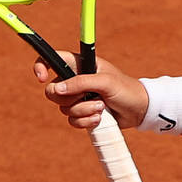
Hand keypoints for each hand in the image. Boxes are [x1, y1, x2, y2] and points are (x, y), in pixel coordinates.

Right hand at [32, 52, 147, 130]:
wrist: (140, 110)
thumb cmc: (126, 90)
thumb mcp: (105, 82)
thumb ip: (81, 83)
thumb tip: (57, 89)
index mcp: (79, 65)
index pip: (51, 59)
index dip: (41, 66)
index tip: (42, 78)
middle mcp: (75, 80)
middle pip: (52, 91)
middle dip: (69, 98)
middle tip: (87, 97)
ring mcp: (78, 98)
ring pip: (63, 108)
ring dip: (83, 110)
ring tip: (102, 107)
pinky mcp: (82, 113)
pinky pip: (72, 121)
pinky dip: (85, 121)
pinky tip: (100, 118)